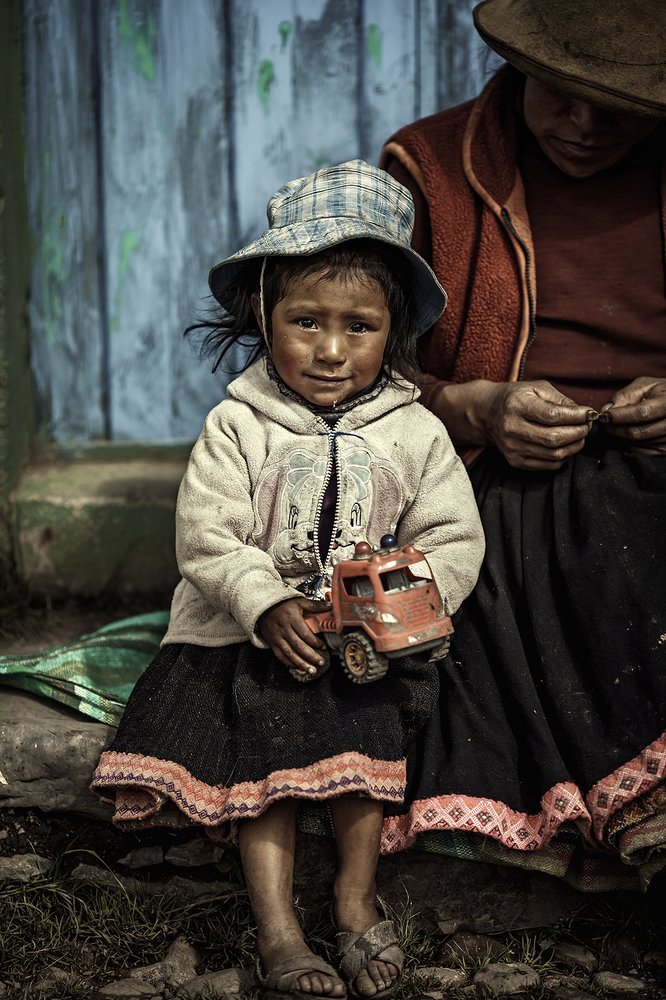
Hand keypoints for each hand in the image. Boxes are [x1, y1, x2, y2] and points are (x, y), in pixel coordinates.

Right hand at [258, 598, 327, 675]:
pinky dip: (289, 663)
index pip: (305, 633)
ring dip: (301, 664)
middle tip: (321, 663)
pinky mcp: (272, 643)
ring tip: (311, 670)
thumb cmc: (282, 604)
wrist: (263, 607)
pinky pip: (281, 656)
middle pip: (299, 646)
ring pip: (290, 653)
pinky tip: (298, 667)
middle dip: (311, 656)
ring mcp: (277, 638)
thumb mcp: (298, 601)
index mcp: (292, 618)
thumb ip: (314, 605)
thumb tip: (330, 605)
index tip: (324, 647)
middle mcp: (284, 629)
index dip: (315, 642)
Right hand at [435, 380, 594, 469]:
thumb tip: (585, 415)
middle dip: (578, 433)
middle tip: (587, 426)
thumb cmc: (516, 398)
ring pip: (554, 454)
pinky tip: (565, 446)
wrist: (487, 414)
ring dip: (574, 446)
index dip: (577, 417)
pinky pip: (547, 465)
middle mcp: (511, 428)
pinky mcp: (515, 461)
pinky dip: (563, 457)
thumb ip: (561, 400)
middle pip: (554, 439)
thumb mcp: (537, 389)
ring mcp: (512, 448)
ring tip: (579, 435)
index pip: (553, 416)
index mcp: (517, 406)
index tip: (590, 414)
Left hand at [599, 378, 665, 453]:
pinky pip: (643, 452)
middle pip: (638, 432)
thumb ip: (624, 396)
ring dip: (623, 437)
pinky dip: (632, 444)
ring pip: (638, 443)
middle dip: (617, 429)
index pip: (642, 413)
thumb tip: (607, 410)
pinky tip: (631, 434)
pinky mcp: (665, 449)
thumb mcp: (644, 386)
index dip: (620, 416)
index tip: (605, 416)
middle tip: (607, 423)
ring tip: (621, 425)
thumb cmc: (661, 392)